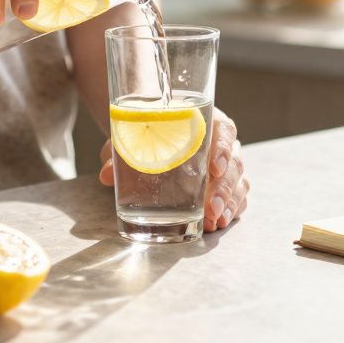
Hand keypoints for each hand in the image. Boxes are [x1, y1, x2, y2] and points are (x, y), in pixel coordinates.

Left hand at [98, 109, 249, 232]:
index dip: (223, 147)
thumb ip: (118, 151)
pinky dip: (232, 209)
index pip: (224, 128)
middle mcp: (220, 141)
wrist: (153, 135)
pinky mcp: (226, 183)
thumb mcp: (130, 138)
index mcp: (204, 120)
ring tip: (214, 222)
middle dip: (224, 188)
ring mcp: (227, 163)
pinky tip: (220, 222)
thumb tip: (105, 174)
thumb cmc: (146, 133)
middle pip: (234, 161)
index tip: (214, 168)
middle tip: (211, 209)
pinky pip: (237, 195)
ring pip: (238, 181)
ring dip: (229, 202)